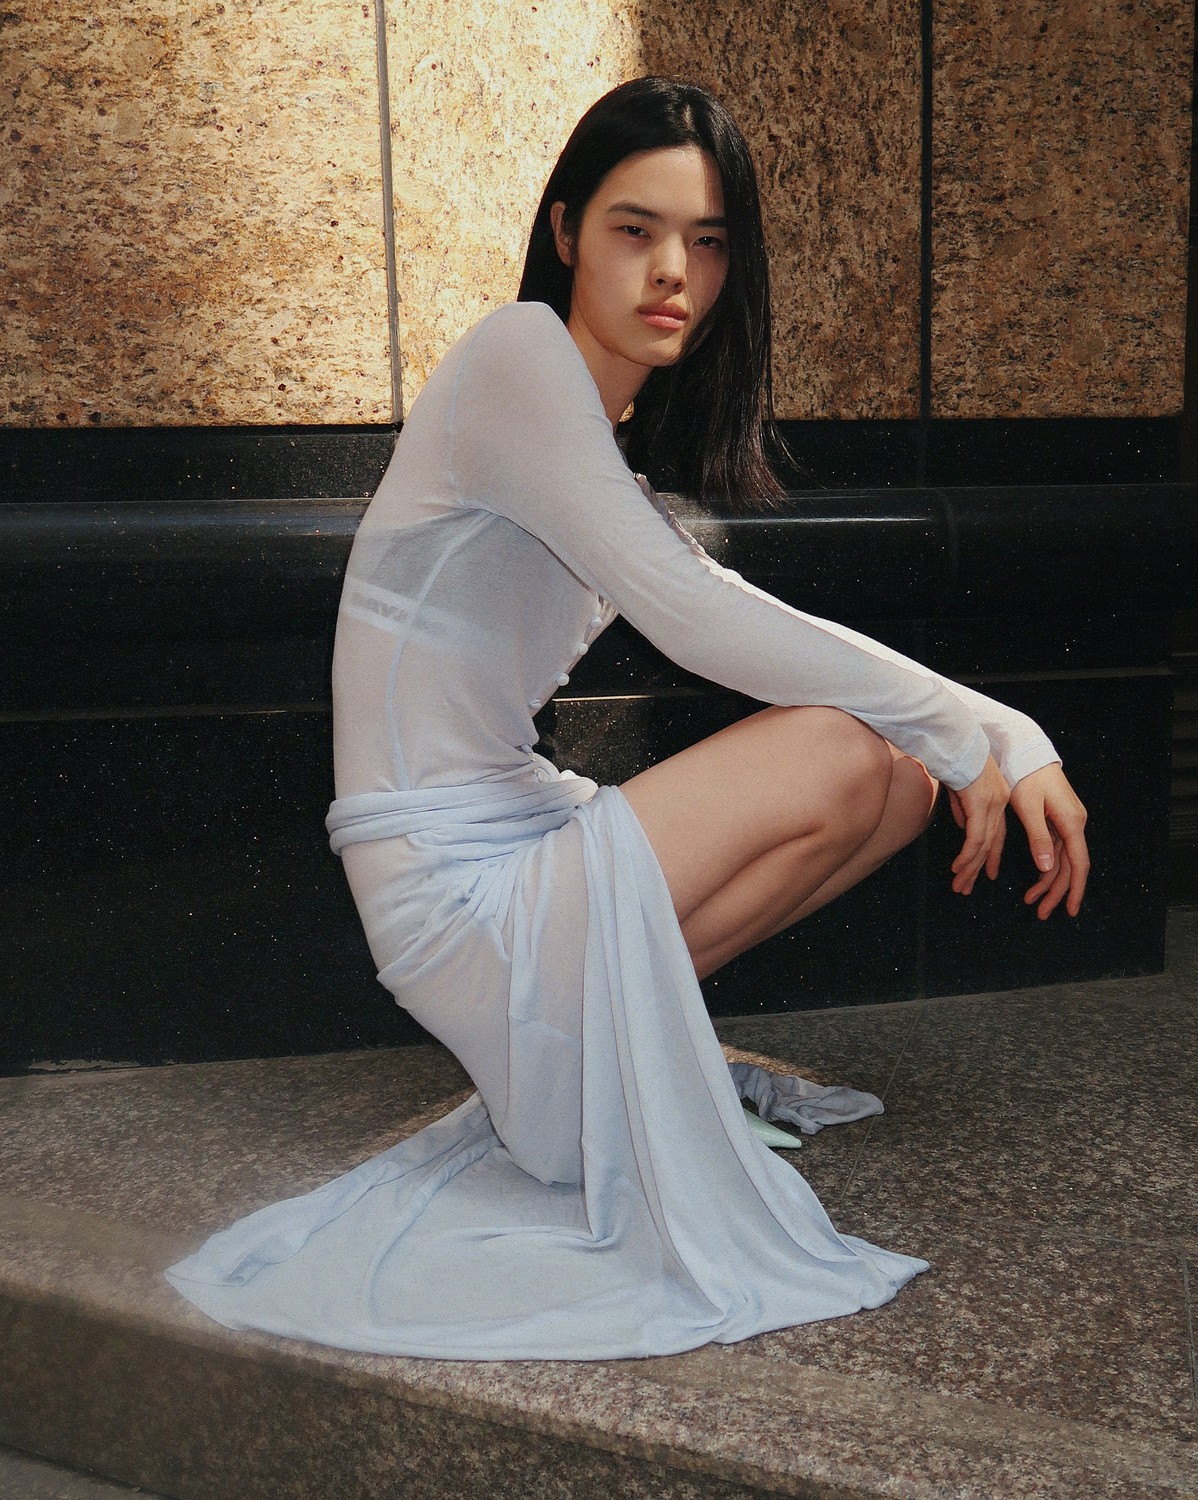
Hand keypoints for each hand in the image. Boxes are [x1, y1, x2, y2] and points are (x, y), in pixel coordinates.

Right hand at [947, 754, 1009, 896]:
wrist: (952, 739)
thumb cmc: (951, 755)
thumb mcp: (959, 785)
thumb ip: (964, 807)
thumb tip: (963, 826)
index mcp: (997, 796)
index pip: (997, 833)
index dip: (991, 855)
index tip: (987, 873)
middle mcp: (999, 802)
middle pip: (991, 843)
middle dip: (978, 868)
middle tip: (967, 887)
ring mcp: (991, 804)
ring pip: (983, 846)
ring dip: (970, 868)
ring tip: (960, 885)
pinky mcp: (980, 806)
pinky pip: (975, 839)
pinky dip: (967, 857)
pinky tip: (958, 869)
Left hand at [1009, 763, 1088, 918]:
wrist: (1028, 752)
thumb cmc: (1027, 776)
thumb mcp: (1029, 807)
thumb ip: (1039, 838)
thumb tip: (1047, 868)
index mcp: (1071, 822)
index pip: (1078, 864)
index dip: (1075, 889)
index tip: (1071, 910)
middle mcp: (1074, 824)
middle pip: (1070, 867)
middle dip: (1057, 892)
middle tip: (1041, 913)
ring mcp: (1067, 823)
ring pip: (1062, 861)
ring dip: (1049, 883)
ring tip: (1031, 902)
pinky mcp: (1058, 821)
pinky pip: (1056, 851)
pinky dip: (1046, 867)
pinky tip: (1035, 880)